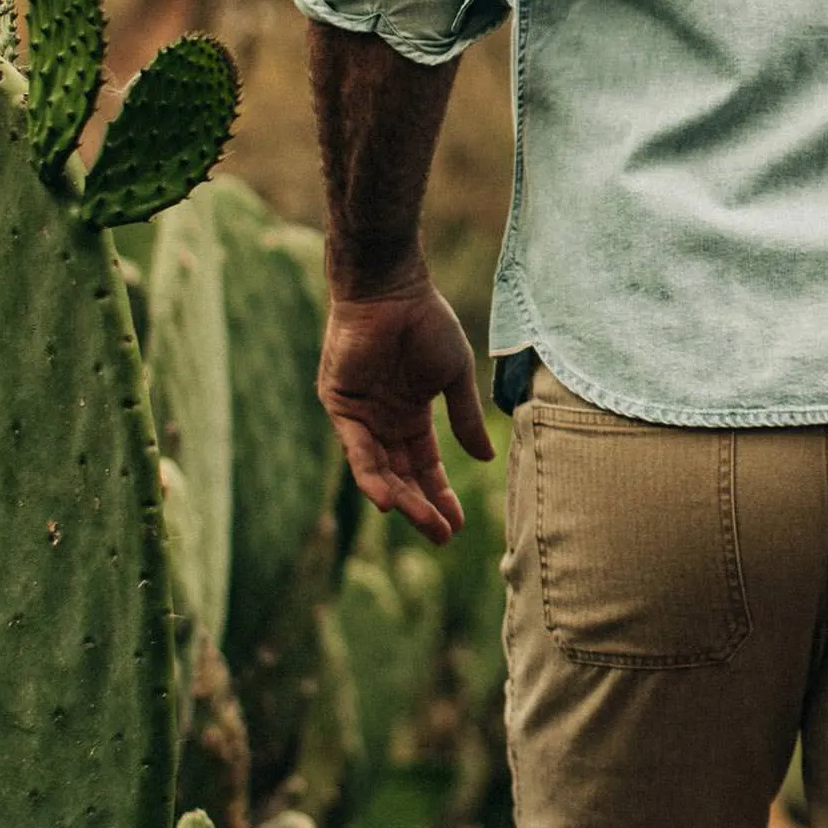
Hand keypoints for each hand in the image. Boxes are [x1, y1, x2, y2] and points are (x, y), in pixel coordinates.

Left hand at [318, 267, 494, 544]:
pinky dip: (370, 475)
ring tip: (426, 524)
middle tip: (443, 536)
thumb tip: (486, 458)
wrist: (393, 291)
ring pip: (380, 470)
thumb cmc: (427, 323)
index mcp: (411, 413)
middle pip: (402, 475)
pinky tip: (388, 501)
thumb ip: (465, 418)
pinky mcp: (340, 406)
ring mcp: (361, 416)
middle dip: (423, 506)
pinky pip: (355, 450)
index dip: (440, 493)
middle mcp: (384, 420)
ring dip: (401, 499)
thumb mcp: (455, 376)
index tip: (458, 525)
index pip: (425, 465)